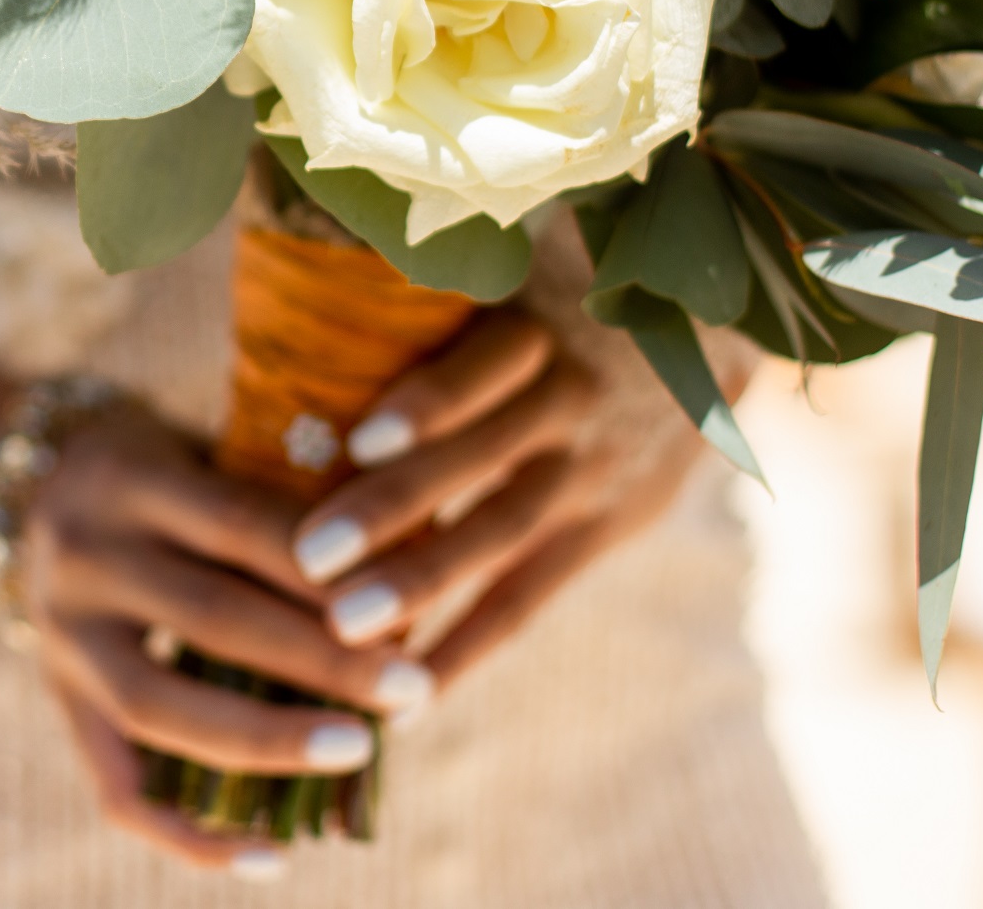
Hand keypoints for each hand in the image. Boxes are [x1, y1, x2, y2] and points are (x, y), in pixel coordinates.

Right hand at [19, 402, 438, 870]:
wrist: (36, 481)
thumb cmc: (173, 461)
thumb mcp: (213, 444)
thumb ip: (290, 497)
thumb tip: (410, 574)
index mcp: (126, 475)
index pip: (239, 524)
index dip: (324, 569)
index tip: (408, 603)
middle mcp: (81, 555)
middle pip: (210, 617)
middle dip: (321, 661)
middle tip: (413, 687)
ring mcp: (60, 637)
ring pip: (160, 707)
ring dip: (269, 741)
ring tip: (360, 750)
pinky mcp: (61, 703)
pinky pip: (117, 788)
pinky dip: (193, 836)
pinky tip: (273, 854)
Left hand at [286, 309, 733, 687]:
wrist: (690, 343)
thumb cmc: (546, 305)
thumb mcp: (510, 287)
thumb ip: (426, 310)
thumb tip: (292, 327)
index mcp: (534, 332)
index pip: (483, 369)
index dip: (426, 405)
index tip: (358, 441)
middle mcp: (567, 402)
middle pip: (480, 461)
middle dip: (394, 511)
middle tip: (310, 556)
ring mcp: (590, 472)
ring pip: (501, 536)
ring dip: (422, 585)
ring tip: (343, 633)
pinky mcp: (605, 529)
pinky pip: (527, 597)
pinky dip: (466, 647)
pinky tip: (407, 694)